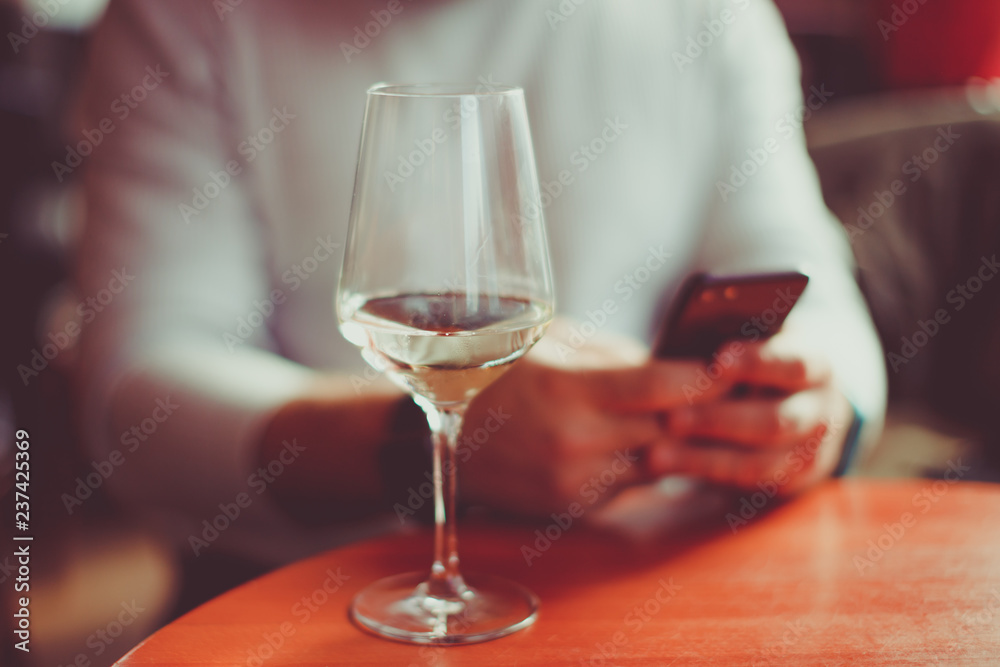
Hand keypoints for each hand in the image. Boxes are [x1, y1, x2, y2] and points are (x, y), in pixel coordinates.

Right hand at [460, 318, 737, 516]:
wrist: (438, 437)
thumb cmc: (495, 375)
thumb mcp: (549, 345)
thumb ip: (614, 355)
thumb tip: (673, 364)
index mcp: (568, 390)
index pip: (661, 386)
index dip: (705, 376)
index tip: (732, 365)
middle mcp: (575, 441)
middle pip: (669, 427)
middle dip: (700, 408)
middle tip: (733, 390)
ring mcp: (574, 481)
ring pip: (657, 461)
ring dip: (675, 439)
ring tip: (694, 416)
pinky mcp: (573, 506)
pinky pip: (629, 484)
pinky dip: (642, 462)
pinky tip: (643, 441)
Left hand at [651, 330, 853, 495]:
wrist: (797, 404)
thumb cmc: (757, 363)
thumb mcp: (756, 343)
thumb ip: (730, 346)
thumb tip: (682, 347)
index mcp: (816, 366)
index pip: (795, 365)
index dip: (758, 363)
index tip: (718, 360)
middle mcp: (822, 410)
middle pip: (775, 421)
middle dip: (719, 420)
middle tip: (670, 419)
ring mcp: (810, 450)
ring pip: (758, 460)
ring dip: (704, 457)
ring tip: (656, 454)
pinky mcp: (791, 479)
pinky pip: (746, 481)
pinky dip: (705, 472)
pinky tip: (668, 464)